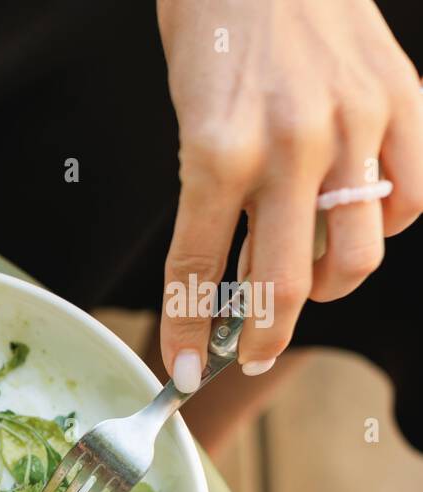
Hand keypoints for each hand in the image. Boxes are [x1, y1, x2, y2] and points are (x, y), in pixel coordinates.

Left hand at [156, 0, 421, 389]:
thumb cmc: (214, 27)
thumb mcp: (187, 117)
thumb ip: (210, 193)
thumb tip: (224, 270)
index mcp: (216, 151)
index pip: (196, 271)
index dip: (186, 332)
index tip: (181, 369)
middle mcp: (289, 146)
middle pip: (282, 286)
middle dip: (260, 338)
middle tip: (249, 353)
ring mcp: (354, 125)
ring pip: (355, 256)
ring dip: (325, 288)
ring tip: (300, 281)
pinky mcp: (402, 102)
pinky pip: (408, 200)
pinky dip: (381, 226)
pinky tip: (350, 220)